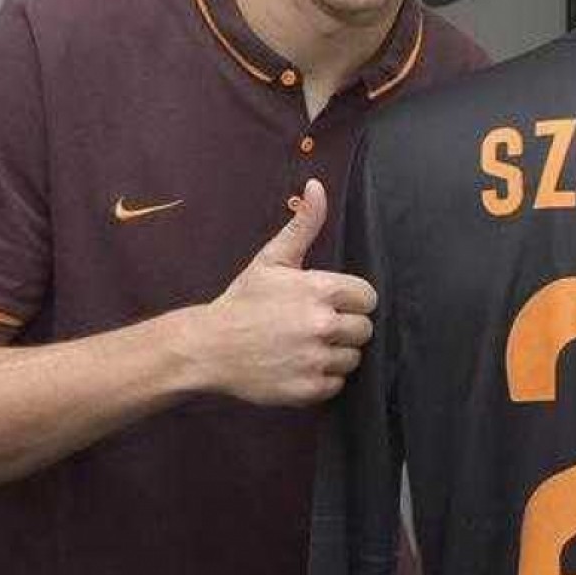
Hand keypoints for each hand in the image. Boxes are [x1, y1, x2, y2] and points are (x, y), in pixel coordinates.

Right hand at [192, 179, 377, 405]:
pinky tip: (299, 365)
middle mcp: (322, 325)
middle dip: (344, 327)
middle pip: (364, 330)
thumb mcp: (273, 258)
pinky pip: (336, 384)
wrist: (208, 347)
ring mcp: (315, 359)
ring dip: (334, 354)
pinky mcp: (308, 389)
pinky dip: (322, 378)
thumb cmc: (243, 300)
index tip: (331, 302)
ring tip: (305, 345)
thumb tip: (317, 185)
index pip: (368, 298)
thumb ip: (304, 223)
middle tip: (314, 325)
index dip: (352, 300)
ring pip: (352, 359)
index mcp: (320, 290)